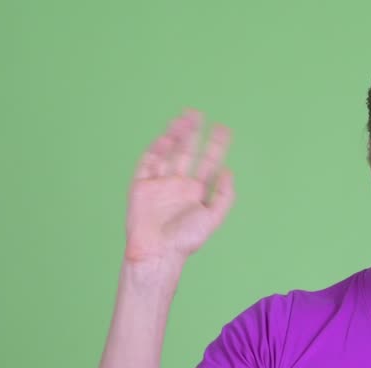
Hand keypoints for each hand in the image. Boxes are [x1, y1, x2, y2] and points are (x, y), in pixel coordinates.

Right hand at [124, 109, 234, 263]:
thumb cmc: (184, 241)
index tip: (222, 128)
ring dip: (175, 135)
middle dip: (192, 134)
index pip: (207, 162)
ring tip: (184, 118)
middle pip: (186, 152)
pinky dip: (156, 149)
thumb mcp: (212, 218)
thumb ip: (224, 196)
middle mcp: (177, 185)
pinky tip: (167, 137)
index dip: (215, 145)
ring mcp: (159, 184)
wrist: (157, 251)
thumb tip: (229, 172)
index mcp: (195, 192)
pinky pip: (148, 162)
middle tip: (198, 114)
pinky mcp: (141, 186)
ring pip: (167, 152)